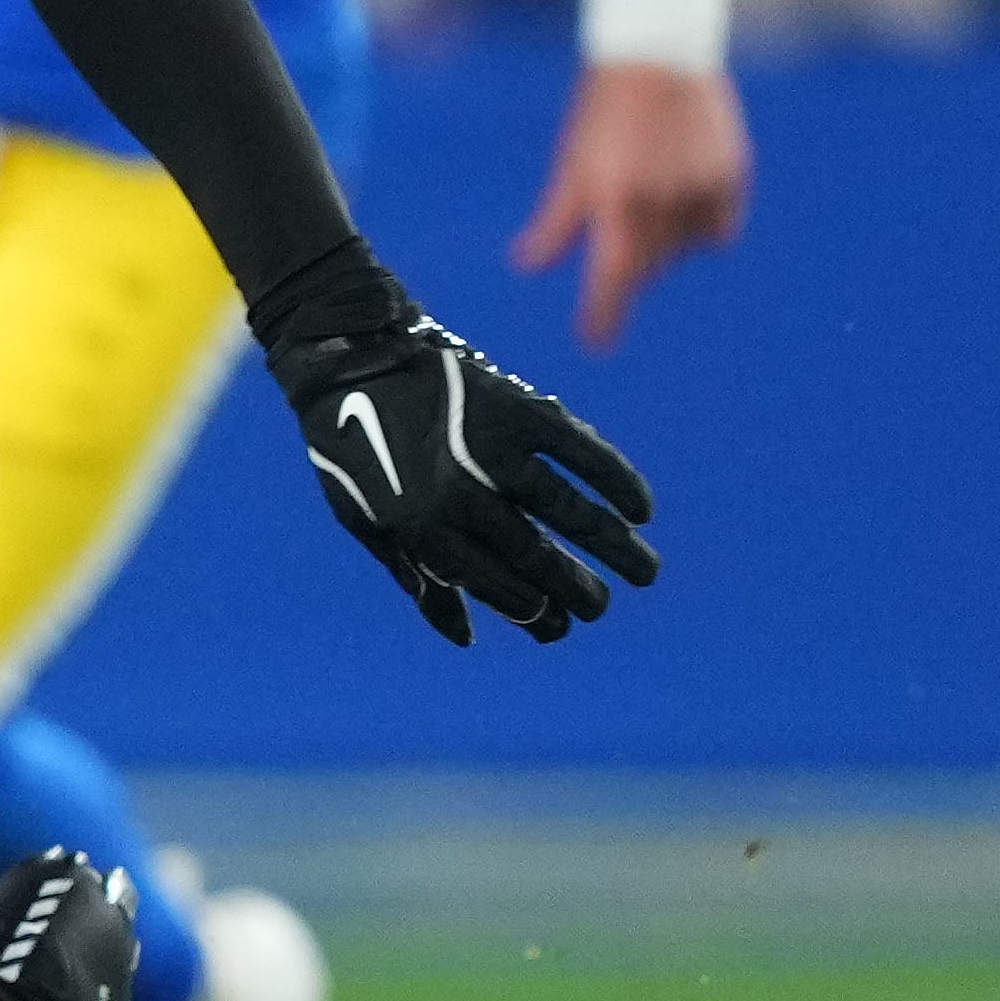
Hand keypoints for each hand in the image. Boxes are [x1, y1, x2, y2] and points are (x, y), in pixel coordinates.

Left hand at [263, 286, 657, 645]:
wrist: (352, 362)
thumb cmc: (354, 450)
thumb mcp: (367, 521)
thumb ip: (416, 576)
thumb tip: (467, 637)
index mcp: (422, 529)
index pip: (497, 586)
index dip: (534, 613)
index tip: (559, 626)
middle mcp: (462, 495)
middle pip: (539, 557)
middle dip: (580, 591)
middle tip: (602, 607)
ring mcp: (495, 450)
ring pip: (573, 513)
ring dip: (617, 547)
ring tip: (647, 573)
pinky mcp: (520, 409)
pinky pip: (584, 452)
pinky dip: (618, 480)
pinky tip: (642, 510)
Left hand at [511, 57, 747, 347]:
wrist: (659, 58)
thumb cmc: (602, 115)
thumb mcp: (572, 167)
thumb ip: (555, 222)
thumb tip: (527, 266)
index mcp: (616, 199)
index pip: (611, 275)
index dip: (603, 313)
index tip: (596, 342)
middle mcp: (662, 200)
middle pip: (646, 267)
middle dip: (628, 274)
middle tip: (614, 265)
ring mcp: (702, 190)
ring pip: (682, 250)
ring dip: (663, 247)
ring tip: (647, 200)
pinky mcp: (733, 178)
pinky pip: (717, 230)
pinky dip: (699, 229)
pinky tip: (681, 201)